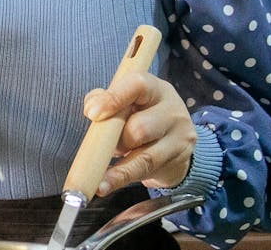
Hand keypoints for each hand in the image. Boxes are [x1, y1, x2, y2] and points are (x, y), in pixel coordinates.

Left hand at [83, 73, 196, 194]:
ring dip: (118, 166)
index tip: (92, 114)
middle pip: (140, 127)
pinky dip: (120, 179)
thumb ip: (105, 99)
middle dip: (116, 140)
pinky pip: (144, 172)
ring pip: (145, 155)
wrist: (175, 142)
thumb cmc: (142, 115)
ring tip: (99, 174)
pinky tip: (104, 185)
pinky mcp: (178, 161)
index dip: (114, 98)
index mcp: (155, 89)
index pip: (138, 85)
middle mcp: (172, 110)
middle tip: (108, 145)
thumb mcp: (126, 102)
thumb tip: (91, 107)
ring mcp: (179, 137)